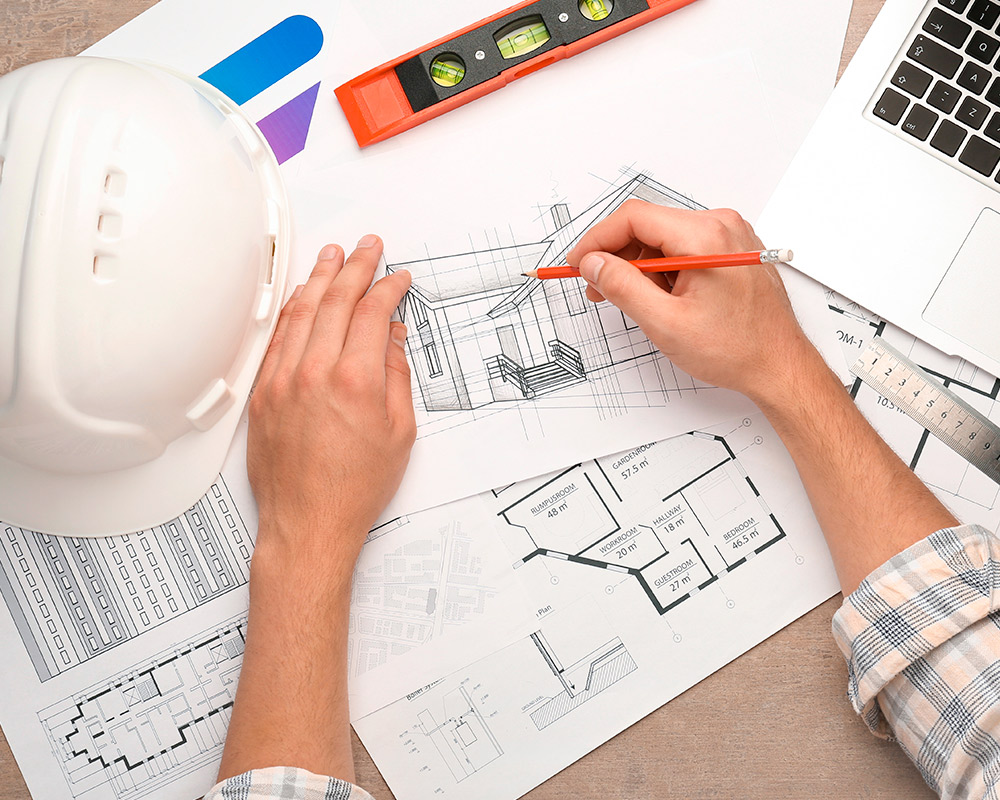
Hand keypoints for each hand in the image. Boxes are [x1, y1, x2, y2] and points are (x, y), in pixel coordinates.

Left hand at [246, 236, 415, 579]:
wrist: (309, 522)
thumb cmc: (355, 487)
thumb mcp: (400, 433)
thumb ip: (397, 378)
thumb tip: (393, 340)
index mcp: (356, 381)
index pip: (372, 313)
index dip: (388, 288)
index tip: (398, 279)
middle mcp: (315, 373)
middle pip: (336, 301)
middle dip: (356, 267)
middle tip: (369, 247)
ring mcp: (284, 380)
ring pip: (302, 312)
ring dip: (320, 278)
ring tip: (333, 256)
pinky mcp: (263, 393)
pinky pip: (278, 338)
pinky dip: (293, 310)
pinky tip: (303, 297)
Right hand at [566, 202, 814, 400]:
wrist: (779, 366)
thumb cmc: (736, 349)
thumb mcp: (666, 323)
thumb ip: (622, 288)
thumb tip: (593, 264)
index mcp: (706, 237)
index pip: (634, 218)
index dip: (597, 241)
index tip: (578, 264)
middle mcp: (720, 226)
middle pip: (648, 225)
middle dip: (617, 257)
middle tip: (597, 289)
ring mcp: (728, 236)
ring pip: (663, 238)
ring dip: (639, 267)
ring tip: (635, 303)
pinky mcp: (730, 249)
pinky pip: (682, 248)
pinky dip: (662, 270)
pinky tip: (661, 298)